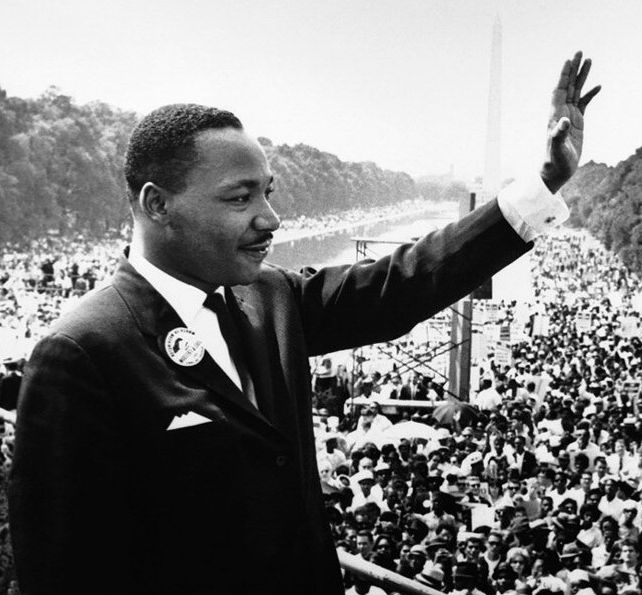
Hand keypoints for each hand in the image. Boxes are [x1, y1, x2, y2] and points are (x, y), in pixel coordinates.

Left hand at [541, 51, 600, 192]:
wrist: (556, 171)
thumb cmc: (554, 162)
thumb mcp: (557, 149)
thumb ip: (558, 135)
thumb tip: (564, 121)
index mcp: (555, 116)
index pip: (559, 91)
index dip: (563, 76)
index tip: (568, 60)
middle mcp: (561, 114)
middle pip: (568, 86)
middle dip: (573, 69)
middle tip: (579, 52)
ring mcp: (569, 117)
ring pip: (576, 92)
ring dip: (582, 77)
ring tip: (589, 60)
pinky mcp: (577, 124)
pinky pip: (584, 104)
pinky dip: (590, 94)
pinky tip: (598, 86)